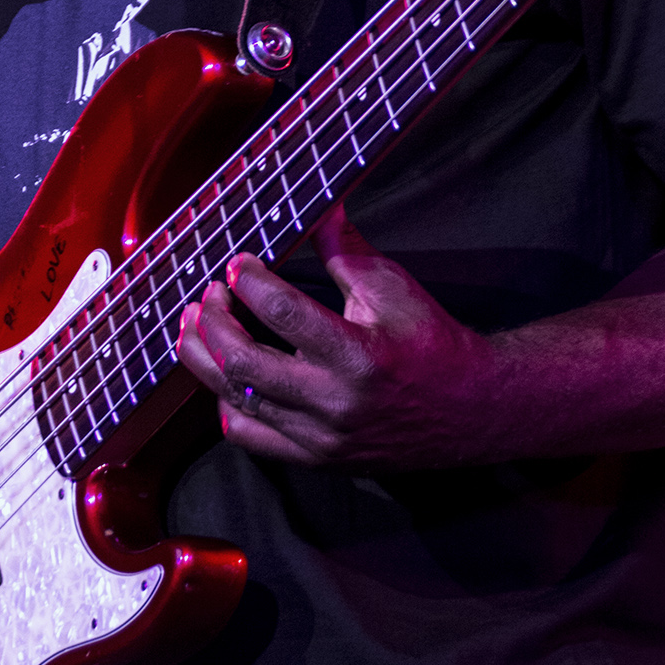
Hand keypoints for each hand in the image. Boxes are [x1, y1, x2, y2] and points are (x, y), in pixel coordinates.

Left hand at [177, 205, 495, 466]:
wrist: (470, 410)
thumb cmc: (431, 343)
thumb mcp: (393, 288)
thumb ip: (345, 250)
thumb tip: (317, 205)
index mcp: (358, 355)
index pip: (282, 314)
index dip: (249, 282)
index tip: (237, 263)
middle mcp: (334, 403)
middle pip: (243, 364)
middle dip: (214, 322)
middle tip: (209, 295)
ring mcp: (321, 438)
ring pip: (237, 402)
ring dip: (205, 359)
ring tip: (194, 327)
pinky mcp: (316, 459)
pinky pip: (251, 437)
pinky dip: (227, 405)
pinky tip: (223, 377)